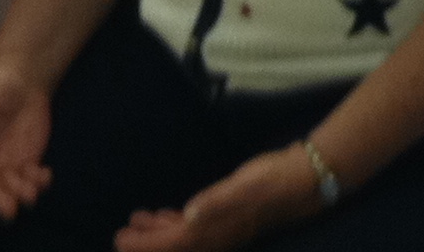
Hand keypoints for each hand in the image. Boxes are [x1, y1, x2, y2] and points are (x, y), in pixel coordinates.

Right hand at [0, 66, 54, 221]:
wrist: (22, 82)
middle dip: (0, 202)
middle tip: (11, 209)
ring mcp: (7, 165)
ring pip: (12, 189)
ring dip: (21, 195)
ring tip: (32, 193)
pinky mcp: (27, 160)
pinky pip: (32, 178)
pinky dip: (40, 182)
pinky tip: (46, 175)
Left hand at [117, 146, 319, 251]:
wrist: (303, 179)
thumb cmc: (271, 179)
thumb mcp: (243, 185)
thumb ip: (215, 200)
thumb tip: (189, 215)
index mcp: (214, 230)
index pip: (171, 246)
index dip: (144, 245)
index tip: (120, 239)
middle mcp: (216, 237)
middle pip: (173, 248)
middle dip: (146, 242)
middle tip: (121, 233)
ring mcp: (223, 230)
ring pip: (183, 240)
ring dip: (159, 233)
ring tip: (139, 220)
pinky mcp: (229, 219)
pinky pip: (195, 230)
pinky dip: (177, 225)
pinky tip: (169, 215)